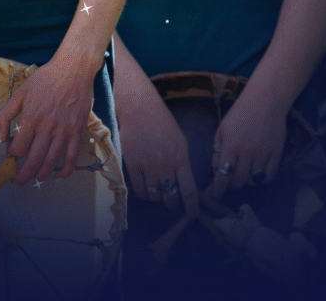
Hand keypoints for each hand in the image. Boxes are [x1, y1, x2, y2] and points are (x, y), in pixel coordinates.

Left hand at [0, 57, 93, 186]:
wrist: (73, 68)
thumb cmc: (45, 78)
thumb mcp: (20, 92)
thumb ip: (5, 114)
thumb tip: (1, 138)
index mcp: (31, 115)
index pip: (18, 147)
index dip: (13, 154)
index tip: (12, 154)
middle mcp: (47, 125)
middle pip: (33, 159)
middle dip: (24, 175)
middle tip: (18, 181)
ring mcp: (64, 129)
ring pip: (51, 161)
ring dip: (41, 174)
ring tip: (35, 178)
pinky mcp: (77, 130)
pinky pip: (71, 156)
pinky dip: (65, 170)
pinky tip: (58, 176)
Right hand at [118, 82, 198, 216]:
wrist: (139, 109)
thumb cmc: (162, 123)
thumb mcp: (180, 142)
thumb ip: (182, 163)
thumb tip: (183, 185)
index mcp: (181, 159)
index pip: (189, 191)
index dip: (192, 208)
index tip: (193, 216)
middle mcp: (165, 165)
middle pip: (170, 197)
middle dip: (171, 202)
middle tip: (169, 197)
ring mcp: (148, 166)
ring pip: (154, 196)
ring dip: (156, 196)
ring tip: (155, 188)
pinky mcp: (132, 164)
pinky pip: (139, 190)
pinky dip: (143, 193)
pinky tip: (144, 186)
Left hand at [209, 91, 287, 199]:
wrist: (265, 102)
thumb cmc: (240, 114)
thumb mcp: (222, 129)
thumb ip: (217, 150)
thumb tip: (215, 170)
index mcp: (231, 146)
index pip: (223, 175)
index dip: (217, 190)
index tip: (213, 196)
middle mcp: (247, 153)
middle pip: (238, 182)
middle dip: (231, 183)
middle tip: (230, 175)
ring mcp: (264, 155)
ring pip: (253, 181)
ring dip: (246, 180)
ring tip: (243, 169)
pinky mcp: (277, 155)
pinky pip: (268, 177)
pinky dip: (261, 178)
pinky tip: (257, 171)